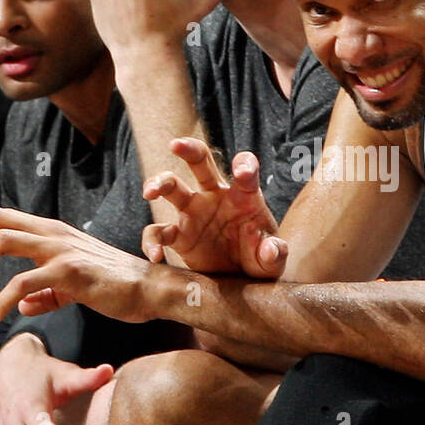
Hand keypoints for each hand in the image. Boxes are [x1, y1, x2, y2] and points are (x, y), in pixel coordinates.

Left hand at [0, 207, 159, 323]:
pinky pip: (22, 282)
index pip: (5, 217)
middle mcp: (56, 234)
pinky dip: (2, 299)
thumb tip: (21, 305)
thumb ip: (47, 294)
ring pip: (3, 240)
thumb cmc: (118, 286)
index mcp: (56, 233)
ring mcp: (62, 250)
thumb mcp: (75, 287)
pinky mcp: (70, 272)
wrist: (151, 289)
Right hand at [142, 137, 287, 277]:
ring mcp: (194, 214)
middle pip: (200, 163)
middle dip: (189, 150)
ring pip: (172, 188)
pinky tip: (155, 255)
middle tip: (176, 144)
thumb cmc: (259, 260)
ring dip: (159, 183)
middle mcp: (215, 197)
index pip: (245, 169)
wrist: (241, 280)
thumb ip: (275, 254)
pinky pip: (159, 232)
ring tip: (149, 192)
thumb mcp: (273, 260)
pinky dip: (153, 241)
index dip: (245, 165)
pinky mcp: (179, 236)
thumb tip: (270, 251)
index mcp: (244, 196)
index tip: (243, 173)